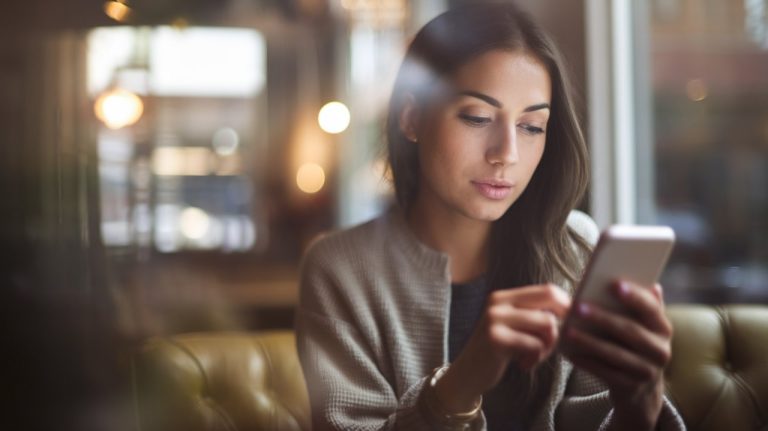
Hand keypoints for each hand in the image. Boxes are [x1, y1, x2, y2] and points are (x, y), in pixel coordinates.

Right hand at [434, 284, 569, 412]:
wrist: (468, 374)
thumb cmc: (499, 352)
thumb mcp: (515, 327)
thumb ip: (535, 315)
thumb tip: (573, 310)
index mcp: (504, 296)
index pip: (548, 290)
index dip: (566, 307)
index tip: (568, 326)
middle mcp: (498, 302)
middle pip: (551, 302)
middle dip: (559, 326)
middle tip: (550, 345)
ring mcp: (495, 318)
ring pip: (547, 324)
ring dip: (548, 346)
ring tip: (535, 356)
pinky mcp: (496, 338)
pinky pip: (536, 345)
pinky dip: (536, 359)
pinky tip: (524, 364)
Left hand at [560, 281, 672, 430]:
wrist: (641, 391)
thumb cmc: (635, 347)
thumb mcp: (643, 328)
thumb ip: (642, 307)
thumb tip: (652, 284)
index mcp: (663, 329)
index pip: (651, 309)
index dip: (634, 296)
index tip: (614, 283)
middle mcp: (660, 350)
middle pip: (630, 331)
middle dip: (602, 318)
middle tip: (577, 306)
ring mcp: (647, 372)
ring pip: (615, 353)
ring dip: (589, 341)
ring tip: (567, 330)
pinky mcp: (631, 388)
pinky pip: (605, 372)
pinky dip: (586, 362)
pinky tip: (569, 352)